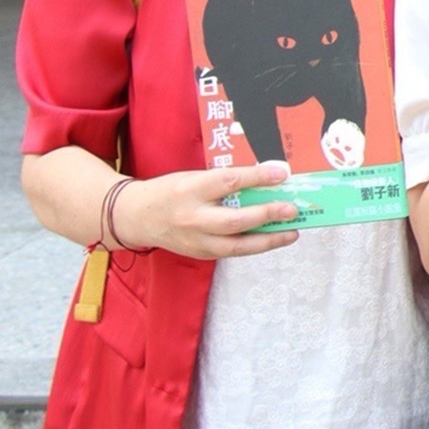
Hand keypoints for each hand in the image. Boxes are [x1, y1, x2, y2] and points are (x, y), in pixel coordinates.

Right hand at [116, 161, 299, 258]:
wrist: (137, 217)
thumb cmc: (171, 191)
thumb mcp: (194, 177)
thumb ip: (224, 180)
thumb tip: (264, 179)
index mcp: (191, 189)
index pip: (228, 182)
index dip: (257, 178)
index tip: (281, 174)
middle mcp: (193, 217)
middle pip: (235, 220)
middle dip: (267, 215)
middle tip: (291, 209)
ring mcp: (196, 240)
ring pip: (236, 245)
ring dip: (268, 240)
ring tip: (291, 232)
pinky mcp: (200, 254)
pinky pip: (232, 252)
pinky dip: (254, 246)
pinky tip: (272, 239)